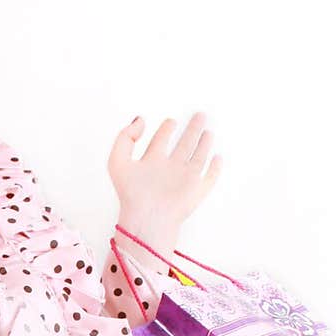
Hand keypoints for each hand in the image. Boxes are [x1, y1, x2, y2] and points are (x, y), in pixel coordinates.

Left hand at [108, 112, 222, 241]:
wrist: (148, 219)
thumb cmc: (131, 195)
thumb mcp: (117, 161)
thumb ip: (125, 138)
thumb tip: (141, 120)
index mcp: (151, 163)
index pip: (161, 141)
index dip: (166, 129)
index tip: (171, 121)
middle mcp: (169, 170)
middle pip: (183, 145)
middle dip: (192, 129)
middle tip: (199, 115)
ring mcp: (184, 180)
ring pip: (197, 158)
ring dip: (203, 144)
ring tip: (207, 130)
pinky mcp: (196, 191)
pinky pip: (209, 178)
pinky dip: (215, 169)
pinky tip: (217, 158)